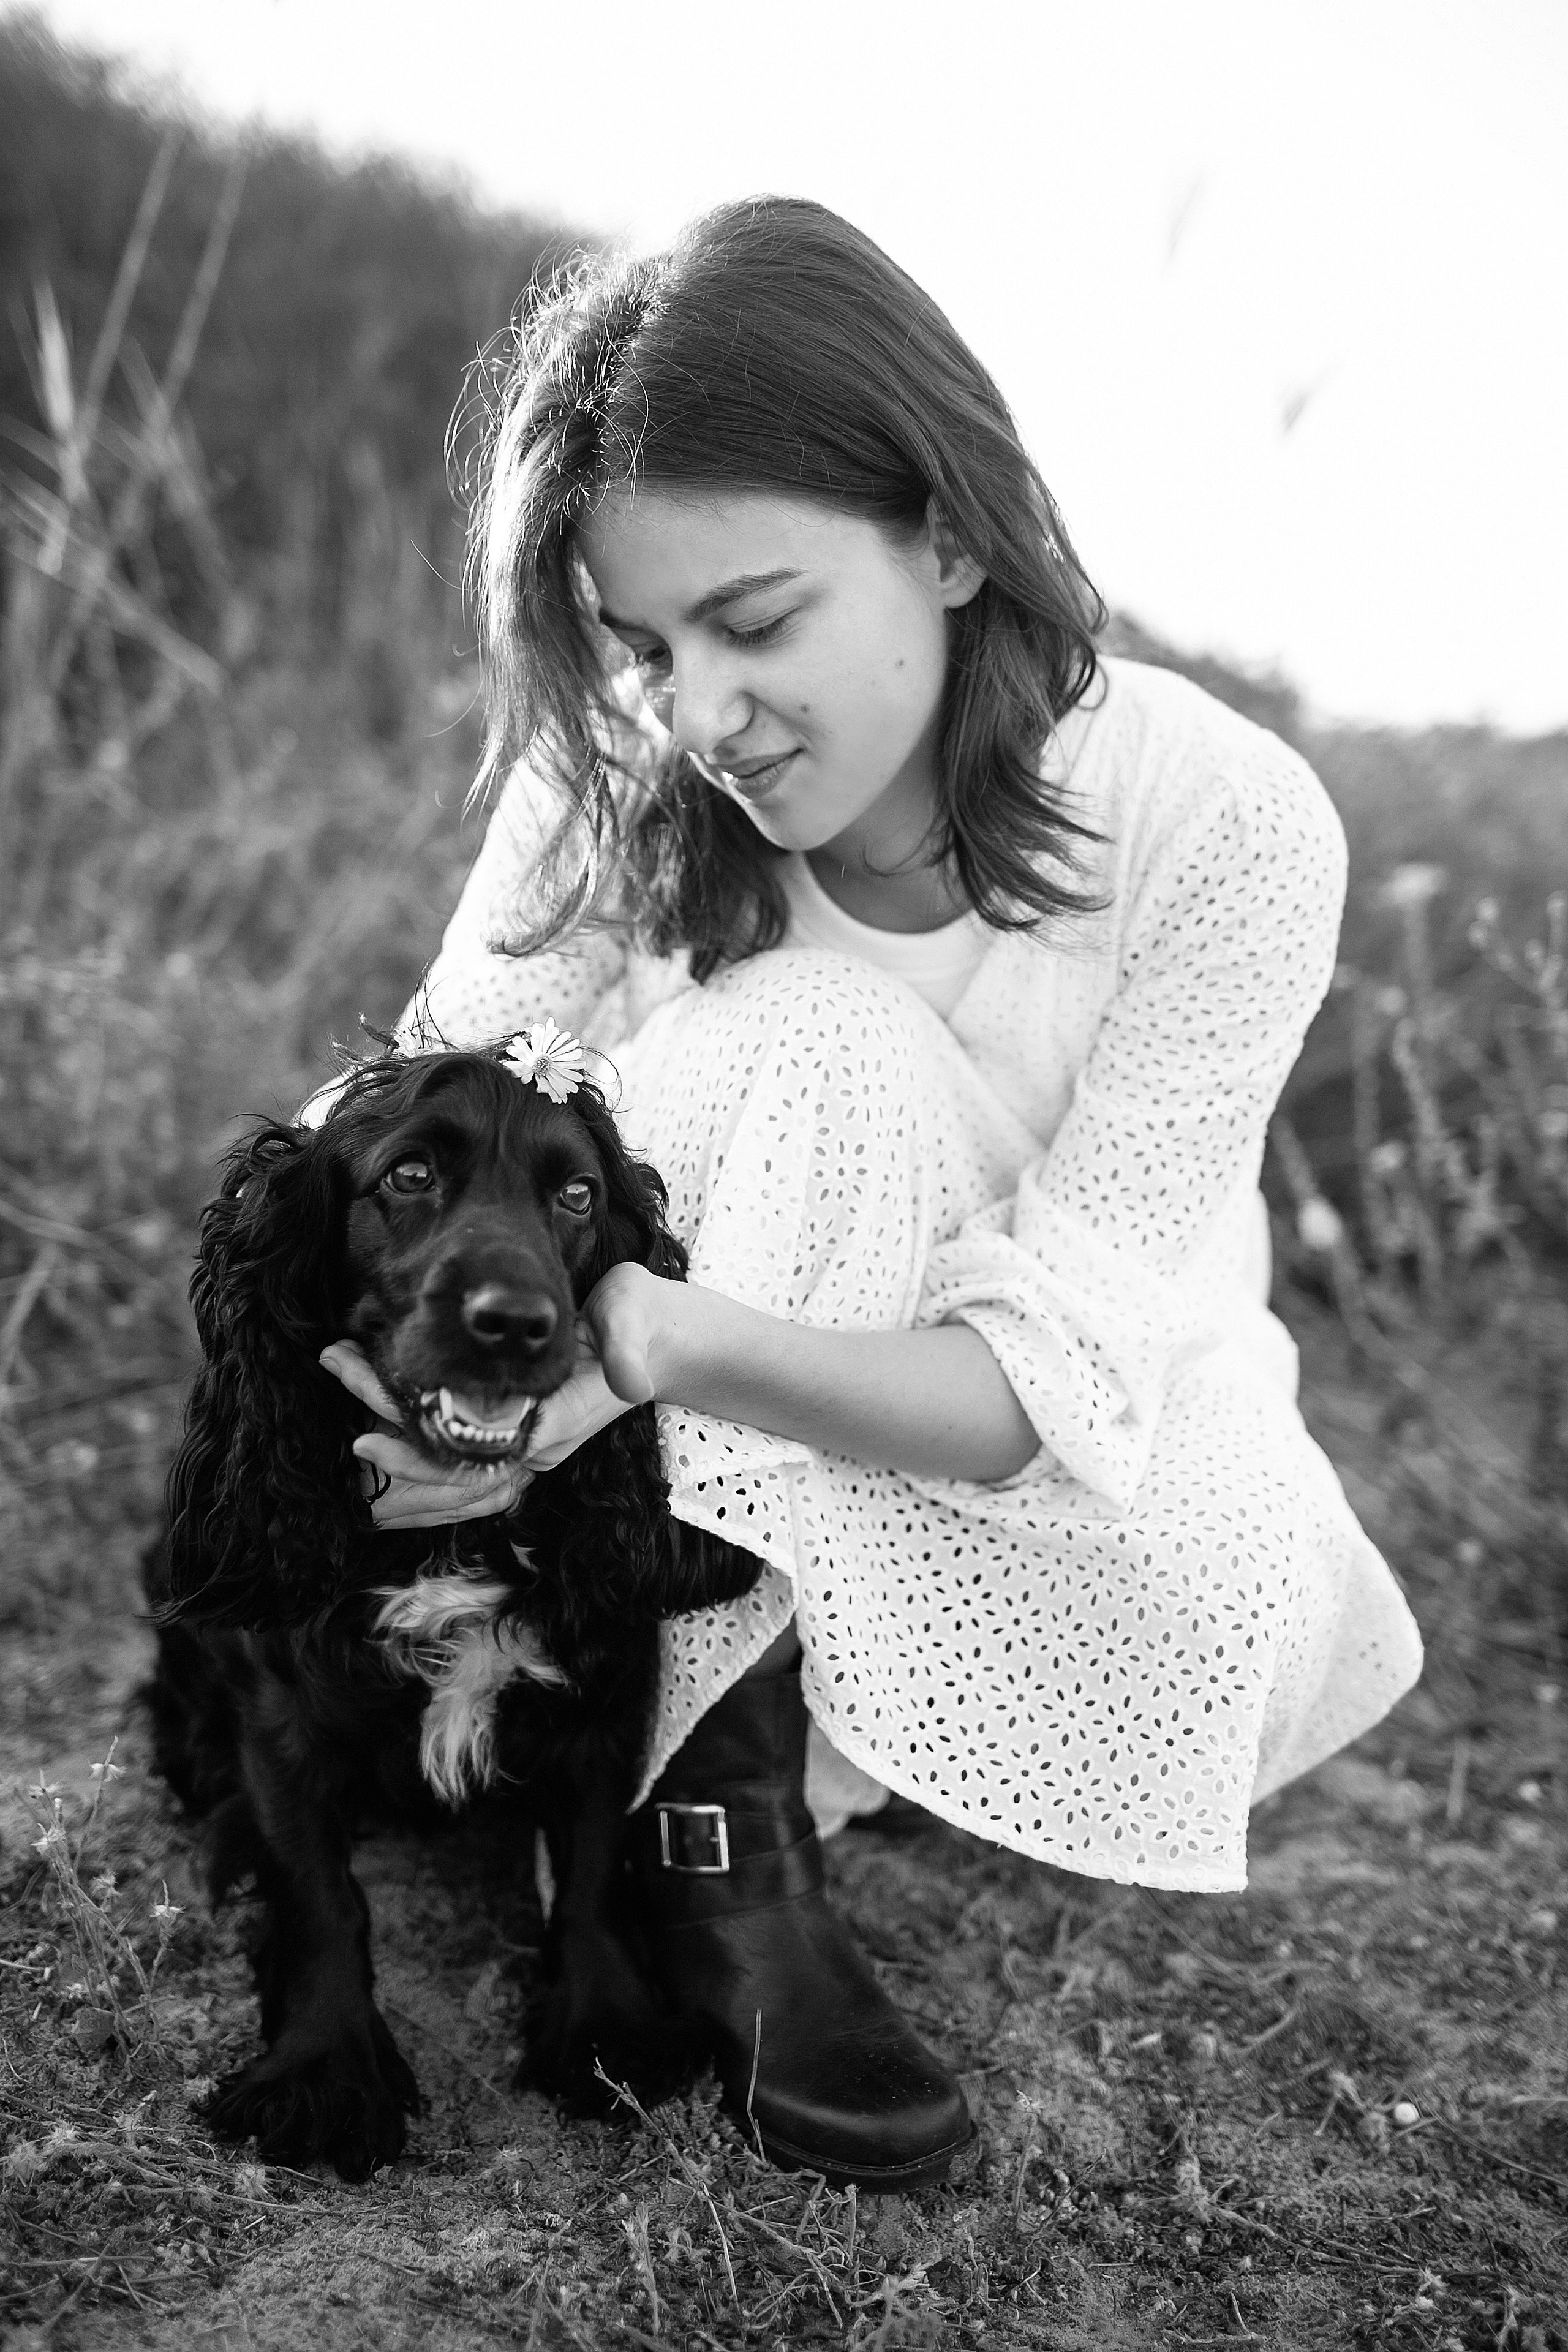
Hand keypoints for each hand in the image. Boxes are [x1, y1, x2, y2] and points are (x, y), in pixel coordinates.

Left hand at [317, 1276, 670, 1532]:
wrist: (660, 1340)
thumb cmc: (638, 1321)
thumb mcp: (633, 1322)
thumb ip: (627, 1351)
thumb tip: (632, 1383)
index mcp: (552, 1424)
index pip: (473, 1457)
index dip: (418, 1452)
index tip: (369, 1433)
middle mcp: (537, 1448)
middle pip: (454, 1480)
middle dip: (394, 1461)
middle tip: (345, 1426)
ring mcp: (531, 1451)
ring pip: (459, 1489)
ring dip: (405, 1477)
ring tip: (352, 1453)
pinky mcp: (524, 1440)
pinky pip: (470, 1477)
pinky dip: (428, 1477)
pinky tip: (391, 1456)